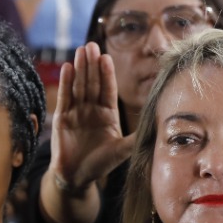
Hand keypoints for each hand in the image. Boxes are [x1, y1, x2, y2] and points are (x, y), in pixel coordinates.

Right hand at [51, 42, 134, 190]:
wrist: (77, 176)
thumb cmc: (101, 164)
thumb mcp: (122, 150)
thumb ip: (137, 138)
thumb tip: (160, 126)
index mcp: (108, 114)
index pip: (108, 89)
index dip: (107, 74)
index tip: (107, 58)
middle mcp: (92, 110)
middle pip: (92, 83)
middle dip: (92, 65)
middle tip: (92, 46)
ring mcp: (77, 112)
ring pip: (79, 86)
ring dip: (79, 69)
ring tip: (80, 51)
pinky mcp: (62, 119)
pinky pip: (65, 98)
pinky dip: (66, 83)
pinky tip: (67, 68)